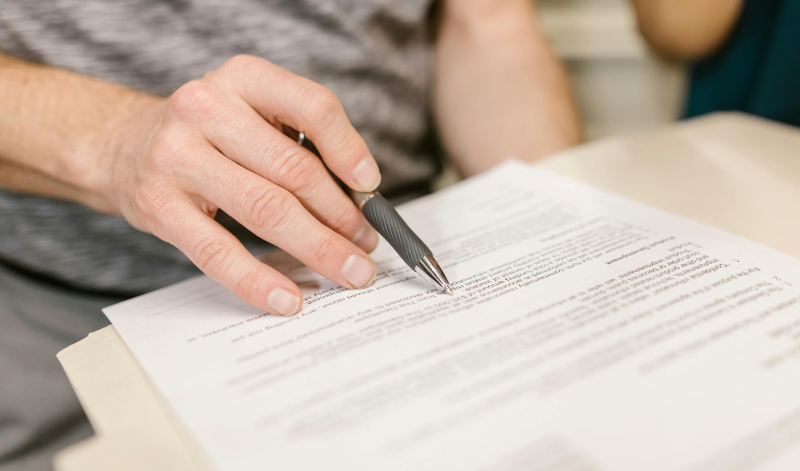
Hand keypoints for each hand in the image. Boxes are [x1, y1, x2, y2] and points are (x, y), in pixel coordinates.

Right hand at [98, 55, 380, 315]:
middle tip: (366, 246)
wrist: (124, 146)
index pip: (313, 107)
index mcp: (244, 78)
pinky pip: (218, 251)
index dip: (350, 150)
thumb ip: (301, 144)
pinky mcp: (157, 205)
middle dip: (341, 216)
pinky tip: (288, 300)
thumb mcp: (253, 114)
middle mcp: (206, 107)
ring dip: (317, 247)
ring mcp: (176, 156)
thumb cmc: (209, 135)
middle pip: (294, 170)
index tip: (371, 187)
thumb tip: (360, 201)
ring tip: (348, 271)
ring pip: (265, 210)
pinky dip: (258, 280)